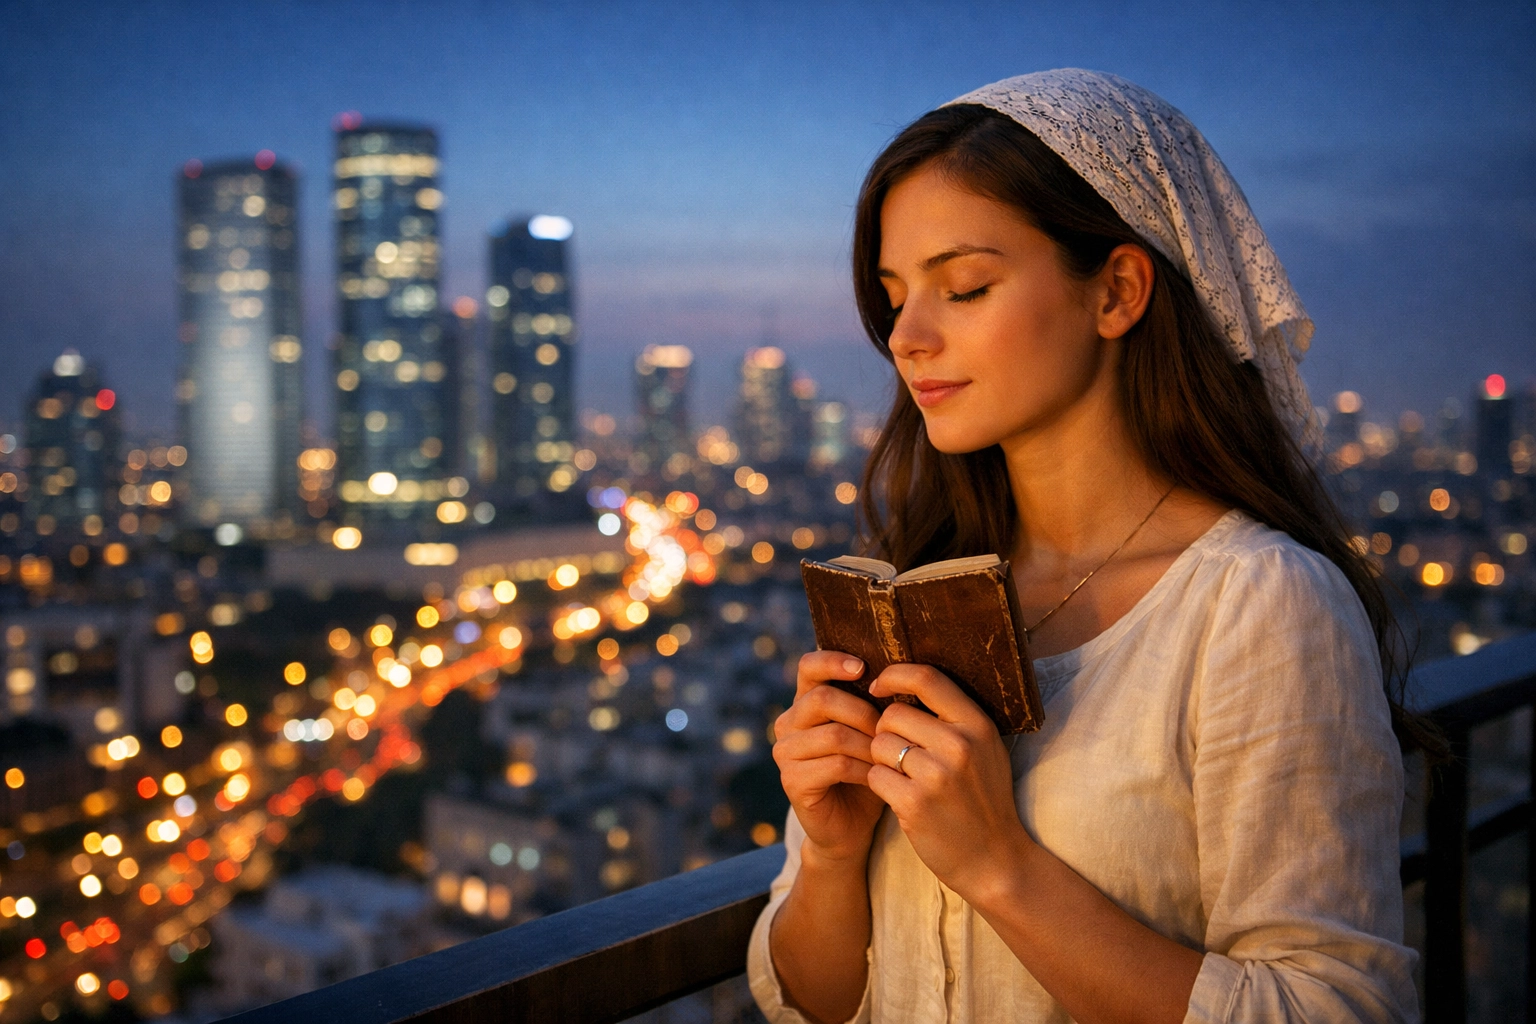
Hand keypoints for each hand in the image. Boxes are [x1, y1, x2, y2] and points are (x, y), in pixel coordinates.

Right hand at [773, 651, 887, 863]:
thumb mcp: (870, 731)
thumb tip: (899, 669)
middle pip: (823, 699)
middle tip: (889, 730)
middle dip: (864, 713)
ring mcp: (785, 753)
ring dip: (869, 745)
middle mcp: (788, 723)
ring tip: (889, 756)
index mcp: (805, 703)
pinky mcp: (792, 781)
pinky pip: (835, 764)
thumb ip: (872, 702)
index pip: (809, 666)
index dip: (833, 661)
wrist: (852, 826)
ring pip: (833, 734)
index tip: (863, 667)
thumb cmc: (867, 770)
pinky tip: (878, 776)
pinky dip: (864, 769)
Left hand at [866, 664, 1032, 901]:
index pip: (926, 678)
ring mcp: (937, 775)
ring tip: (904, 777)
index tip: (878, 686)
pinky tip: (899, 796)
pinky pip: (875, 775)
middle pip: (892, 714)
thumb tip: (905, 682)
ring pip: (879, 744)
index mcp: (977, 725)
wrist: (995, 860)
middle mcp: (958, 745)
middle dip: (886, 731)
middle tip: (900, 754)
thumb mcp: (985, 749)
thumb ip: (954, 718)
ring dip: (881, 760)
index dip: (893, 675)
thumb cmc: (984, 800)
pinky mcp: (914, 803)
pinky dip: (880, 784)